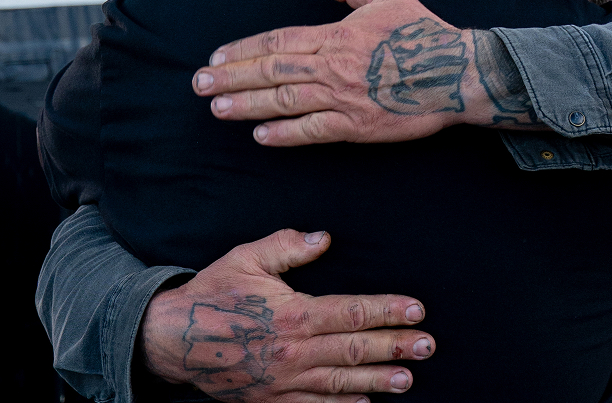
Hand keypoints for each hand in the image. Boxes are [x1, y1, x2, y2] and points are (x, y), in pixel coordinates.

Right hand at [142, 228, 434, 402]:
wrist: (169, 339)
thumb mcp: (246, 258)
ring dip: (378, 380)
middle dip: (395, 346)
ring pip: (341, 383)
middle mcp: (293, 352)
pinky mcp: (270, 400)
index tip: (417, 310)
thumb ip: (287, 246)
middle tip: (428, 345)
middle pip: (355, 350)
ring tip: (410, 378)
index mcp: (292, 315)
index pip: (352, 312)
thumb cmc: (212, 293)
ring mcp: (283, 381)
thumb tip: (324, 238)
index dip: (388, 310)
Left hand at [192, 0, 537, 146]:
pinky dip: (285, 134)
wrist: (458, 73)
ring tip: (217, 109)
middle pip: (271, 72)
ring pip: (285, 101)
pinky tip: (261, 135)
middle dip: (231, 79)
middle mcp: (334, 66)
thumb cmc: (425, 32)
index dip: (242, 50)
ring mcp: (344, 98)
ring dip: (247, 106)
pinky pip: (314, 131)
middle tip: (199, 86)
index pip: (278, 42)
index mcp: (337, 34)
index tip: (216, 57)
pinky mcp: (358, 126)